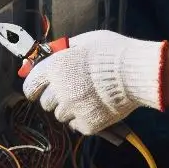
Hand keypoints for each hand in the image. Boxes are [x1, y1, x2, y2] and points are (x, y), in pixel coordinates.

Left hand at [22, 30, 168, 134]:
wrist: (138, 72)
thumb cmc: (114, 52)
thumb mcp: (85, 41)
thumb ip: (64, 49)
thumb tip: (48, 53)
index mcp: (55, 68)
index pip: (30, 86)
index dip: (34, 88)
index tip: (37, 90)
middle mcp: (60, 90)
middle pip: (46, 103)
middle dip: (55, 98)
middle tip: (71, 91)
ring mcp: (74, 109)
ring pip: (61, 115)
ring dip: (70, 109)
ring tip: (87, 98)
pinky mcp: (88, 123)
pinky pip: (76, 125)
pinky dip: (83, 119)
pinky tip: (95, 108)